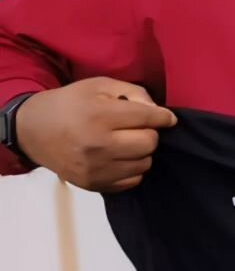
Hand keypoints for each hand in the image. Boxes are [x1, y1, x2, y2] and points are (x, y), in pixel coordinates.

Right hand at [14, 78, 176, 191]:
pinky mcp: (93, 184)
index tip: (166, 118)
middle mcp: (98, 145)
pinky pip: (133, 180)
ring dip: (141, 152)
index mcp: (98, 116)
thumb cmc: (69, 104)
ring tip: (125, 142)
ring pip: (145, 163)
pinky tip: (118, 157)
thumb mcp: (98, 86)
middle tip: (136, 128)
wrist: (32, 130)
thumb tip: (160, 113)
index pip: (148, 119)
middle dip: (149, 133)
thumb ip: (134, 93)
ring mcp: (95, 168)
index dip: (163, 117)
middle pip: (150, 143)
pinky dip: (131, 168)